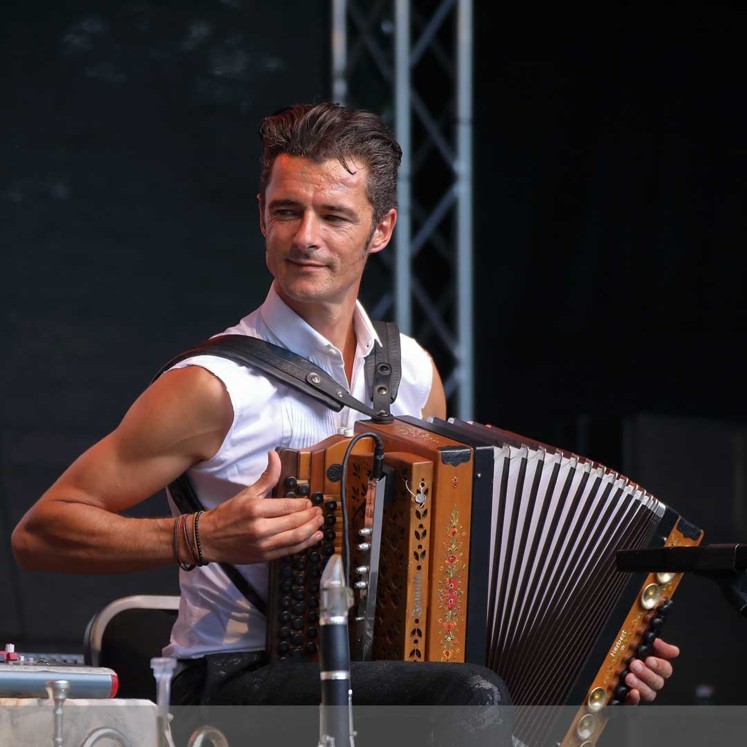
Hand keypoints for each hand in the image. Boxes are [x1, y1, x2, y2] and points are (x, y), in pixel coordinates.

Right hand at [198, 451, 323, 563]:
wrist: (208, 539)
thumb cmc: (228, 514)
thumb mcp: (247, 493)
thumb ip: (267, 477)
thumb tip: (275, 455)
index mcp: (255, 509)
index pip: (287, 506)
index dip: (303, 505)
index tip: (310, 502)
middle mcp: (260, 528)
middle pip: (294, 522)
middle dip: (311, 517)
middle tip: (319, 511)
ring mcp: (263, 545)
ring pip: (295, 538)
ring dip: (312, 530)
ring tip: (320, 523)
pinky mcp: (264, 557)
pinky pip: (289, 550)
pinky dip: (305, 544)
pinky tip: (314, 537)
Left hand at [623, 637, 678, 703]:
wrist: (603, 662)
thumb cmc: (622, 650)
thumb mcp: (638, 641)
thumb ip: (655, 644)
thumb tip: (674, 651)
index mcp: (653, 666)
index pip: (665, 669)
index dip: (660, 665)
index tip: (650, 660)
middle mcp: (648, 680)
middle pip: (658, 682)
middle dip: (647, 674)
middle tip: (635, 665)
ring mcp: (639, 690)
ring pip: (649, 694)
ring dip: (641, 685)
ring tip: (629, 677)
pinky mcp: (627, 699)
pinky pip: (633, 704)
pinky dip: (634, 699)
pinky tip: (632, 693)